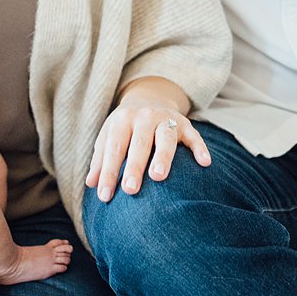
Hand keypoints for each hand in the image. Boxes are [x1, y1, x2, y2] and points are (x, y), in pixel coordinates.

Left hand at [87, 85, 210, 202]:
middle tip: (130, 190)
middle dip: (134, 166)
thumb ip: (100, 160)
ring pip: (166, 137)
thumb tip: (91, 184)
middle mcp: (144, 117)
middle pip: (139, 143)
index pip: (114, 148)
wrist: (149, 99)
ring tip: (158, 176)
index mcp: (122, 120)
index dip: (108, 172)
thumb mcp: (108, 137)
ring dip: (163, 156)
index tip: (104, 196)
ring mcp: (167, 119)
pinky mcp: (186, 125)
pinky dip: (200, 148)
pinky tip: (204, 163)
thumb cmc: (125, 128)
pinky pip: (194, 136)